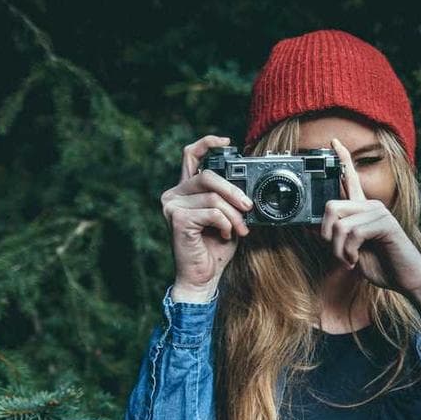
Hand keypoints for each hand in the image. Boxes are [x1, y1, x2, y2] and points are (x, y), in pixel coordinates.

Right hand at [160, 135, 253, 292]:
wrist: (203, 277)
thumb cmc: (214, 249)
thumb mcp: (227, 218)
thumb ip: (229, 200)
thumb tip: (246, 188)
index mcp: (185, 190)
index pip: (191, 156)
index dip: (207, 143)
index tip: (227, 142)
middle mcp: (174, 194)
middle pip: (208, 176)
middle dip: (234, 191)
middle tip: (248, 207)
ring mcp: (172, 206)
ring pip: (213, 197)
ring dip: (233, 215)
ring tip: (240, 229)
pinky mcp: (177, 219)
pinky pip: (211, 212)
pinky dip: (225, 223)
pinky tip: (224, 235)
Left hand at [320, 137, 420, 296]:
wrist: (407, 280)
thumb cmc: (382, 266)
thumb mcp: (350, 252)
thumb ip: (333, 238)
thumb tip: (308, 227)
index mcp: (363, 210)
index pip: (351, 179)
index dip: (342, 159)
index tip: (333, 142)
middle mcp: (371, 206)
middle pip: (331, 206)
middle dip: (326, 235)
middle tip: (338, 253)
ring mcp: (379, 212)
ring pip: (340, 224)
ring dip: (339, 250)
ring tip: (350, 261)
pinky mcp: (385, 223)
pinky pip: (353, 233)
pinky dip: (349, 252)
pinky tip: (357, 261)